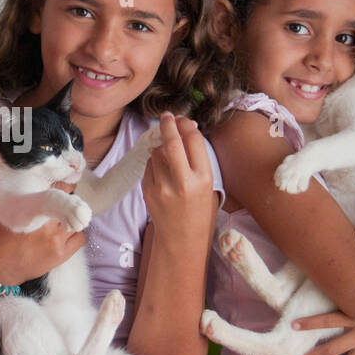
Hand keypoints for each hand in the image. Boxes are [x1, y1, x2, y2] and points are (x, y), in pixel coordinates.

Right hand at [0, 176, 84, 286]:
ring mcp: (57, 241)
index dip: (63, 183)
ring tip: (60, 217)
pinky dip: (75, 233)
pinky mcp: (62, 255)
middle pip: (72, 202)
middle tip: (60, 201)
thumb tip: (2, 166)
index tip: (61, 183)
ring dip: (71, 216)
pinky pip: (81, 237)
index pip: (60, 188)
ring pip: (78, 219)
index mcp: (33, 210)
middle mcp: (48, 225)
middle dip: (67, 199)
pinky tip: (64, 232)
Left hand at [141, 112, 214, 244]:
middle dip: (168, 124)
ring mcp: (162, 187)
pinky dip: (154, 162)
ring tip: (168, 155)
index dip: (186, 125)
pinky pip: (149, 165)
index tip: (182, 118)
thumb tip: (185, 128)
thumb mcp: (207, 184)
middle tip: (167, 116)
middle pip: (171, 142)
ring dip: (160, 146)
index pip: (193, 140)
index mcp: (203, 178)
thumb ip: (197, 159)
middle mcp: (182, 182)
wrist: (181, 238)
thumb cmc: (199, 209)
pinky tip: (162, 172)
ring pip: (157, 152)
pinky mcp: (147, 190)